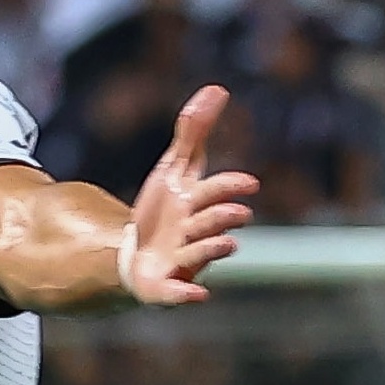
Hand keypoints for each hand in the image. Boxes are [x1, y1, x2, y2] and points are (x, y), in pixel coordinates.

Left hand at [124, 86, 259, 305]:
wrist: (135, 254)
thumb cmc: (163, 211)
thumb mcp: (174, 169)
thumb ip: (193, 132)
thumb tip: (216, 88)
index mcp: (199, 203)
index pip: (218, 191)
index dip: (231, 187)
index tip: (249, 183)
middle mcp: (196, 233)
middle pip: (212, 221)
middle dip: (224, 215)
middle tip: (238, 211)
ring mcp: (183, 261)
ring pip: (200, 254)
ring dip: (213, 248)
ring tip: (228, 244)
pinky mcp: (166, 287)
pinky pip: (177, 293)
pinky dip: (187, 295)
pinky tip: (199, 295)